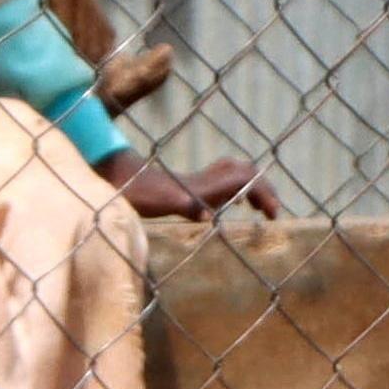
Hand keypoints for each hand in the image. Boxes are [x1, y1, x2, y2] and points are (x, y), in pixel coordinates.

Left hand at [101, 154, 278, 220]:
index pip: (244, 180)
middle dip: (265, 189)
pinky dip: (239, 187)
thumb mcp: (158, 204)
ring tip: (260, 207)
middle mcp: (204, 178)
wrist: (115, 177)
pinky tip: (233, 202)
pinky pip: (225, 179)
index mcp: (202, 185)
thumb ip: (183, 206)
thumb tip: (206, 216)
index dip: (263, 193)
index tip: (273, 214)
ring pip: (237, 172)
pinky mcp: (190, 183)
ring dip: (254, 186)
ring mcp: (198, 179)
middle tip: (273, 212)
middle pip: (246, 172)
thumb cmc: (135, 193)